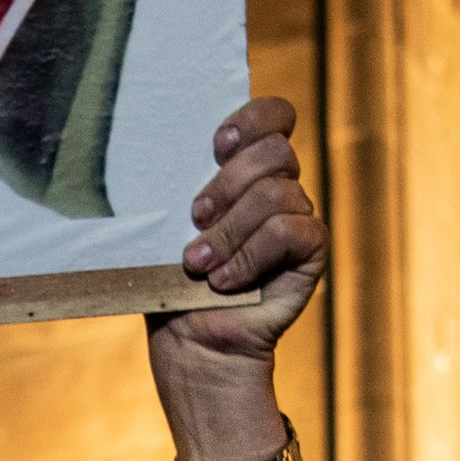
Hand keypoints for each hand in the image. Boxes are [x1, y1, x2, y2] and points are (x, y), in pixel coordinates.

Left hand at [149, 99, 325, 460]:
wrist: (192, 344)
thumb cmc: (170, 283)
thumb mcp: (163, 226)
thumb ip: (173, 185)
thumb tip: (149, 146)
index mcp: (243, 171)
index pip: (273, 116)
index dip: (254, 118)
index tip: (216, 145)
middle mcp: (276, 189)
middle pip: (275, 151)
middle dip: (228, 183)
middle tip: (195, 219)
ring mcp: (297, 220)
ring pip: (277, 193)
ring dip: (230, 230)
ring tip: (198, 264)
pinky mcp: (310, 253)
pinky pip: (291, 230)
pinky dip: (251, 255)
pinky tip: (225, 281)